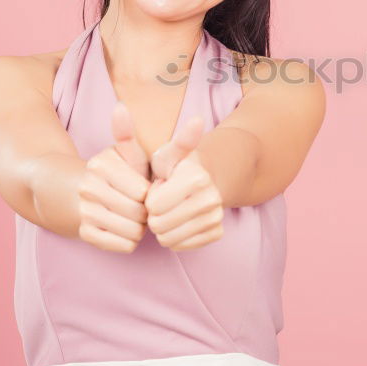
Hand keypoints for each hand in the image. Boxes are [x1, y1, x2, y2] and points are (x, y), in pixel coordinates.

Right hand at [76, 101, 149, 252]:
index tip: (146, 188)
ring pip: (133, 231)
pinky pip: (123, 246)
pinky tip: (124, 228)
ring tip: (134, 216)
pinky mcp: (85, 235)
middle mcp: (88, 189)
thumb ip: (128, 133)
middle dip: (147, 211)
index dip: (151, 192)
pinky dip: (129, 240)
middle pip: (139, 212)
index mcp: (100, 165)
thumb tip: (120, 107)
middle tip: (142, 205)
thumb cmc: (117, 173)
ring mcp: (84, 213)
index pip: (143, 191)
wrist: (78, 194)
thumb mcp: (126, 153)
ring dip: (140, 226)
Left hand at [146, 115, 225, 251]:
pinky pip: (182, 246)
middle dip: (154, 215)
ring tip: (171, 210)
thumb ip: (173, 141)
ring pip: (169, 239)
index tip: (159, 187)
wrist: (211, 179)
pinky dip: (176, 237)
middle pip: (159, 225)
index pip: (152, 206)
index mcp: (196, 178)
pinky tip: (180, 221)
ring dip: (164, 227)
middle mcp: (211, 199)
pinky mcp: (216, 233)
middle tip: (163, 200)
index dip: (149, 198)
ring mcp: (216, 217)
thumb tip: (193, 119)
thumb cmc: (180, 167)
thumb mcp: (170, 153)